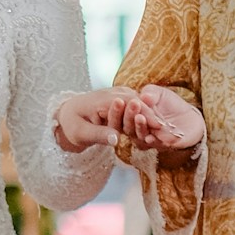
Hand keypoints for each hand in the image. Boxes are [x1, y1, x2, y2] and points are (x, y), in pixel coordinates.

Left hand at [53, 86, 203, 155]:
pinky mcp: (121, 99)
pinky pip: (136, 104)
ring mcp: (117, 94)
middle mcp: (112, 94)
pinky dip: (146, 113)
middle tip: (167, 129)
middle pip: (137, 101)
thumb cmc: (72, 125)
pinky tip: (156, 124)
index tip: (158, 127)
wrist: (67, 114)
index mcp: (102, 100)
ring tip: (165, 127)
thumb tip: (116, 140)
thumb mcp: (81, 133)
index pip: (128, 104)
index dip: (145, 115)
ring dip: (151, 113)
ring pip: (139, 101)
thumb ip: (99, 135)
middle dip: (152, 114)